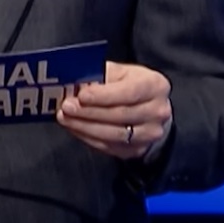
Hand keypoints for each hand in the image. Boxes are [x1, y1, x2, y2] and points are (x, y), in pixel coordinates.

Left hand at [57, 61, 171, 159]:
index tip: (82, 95)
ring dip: (85, 126)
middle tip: (67, 107)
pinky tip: (75, 128)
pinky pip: (109, 147)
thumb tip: (77, 83)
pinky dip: (88, 138)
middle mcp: (158, 112)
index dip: (104, 95)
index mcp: (155, 86)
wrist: (150, 109)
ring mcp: (150, 134)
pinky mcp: (137, 150)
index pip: (129, 92)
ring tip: (65, 118)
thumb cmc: (131, 85)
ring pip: (113, 134)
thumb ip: (101, 74)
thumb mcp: (121, 72)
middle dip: (89, 111)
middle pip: (120, 115)